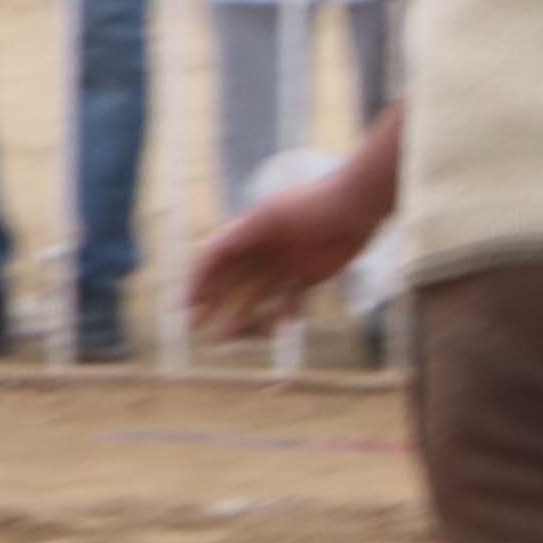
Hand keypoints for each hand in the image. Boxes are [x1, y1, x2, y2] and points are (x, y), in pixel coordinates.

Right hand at [185, 153, 389, 338]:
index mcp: (247, 233)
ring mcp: (285, 265)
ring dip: (243, 317)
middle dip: (214, 305)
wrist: (356, 207)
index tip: (186, 305)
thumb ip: (240, 235)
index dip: (197, 282)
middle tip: (199, 329)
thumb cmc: (311, 205)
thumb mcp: (270, 216)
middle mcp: (262, 250)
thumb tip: (209, 253)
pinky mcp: (310, 276)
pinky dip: (283, 315)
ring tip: (230, 336)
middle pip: (231, 282)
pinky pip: (290, 302)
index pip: (214, 260)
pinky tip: (278, 328)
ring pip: (257, 296)